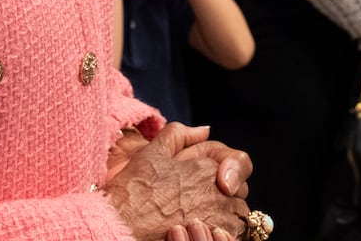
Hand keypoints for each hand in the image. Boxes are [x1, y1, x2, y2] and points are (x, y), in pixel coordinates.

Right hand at [105, 122, 249, 240]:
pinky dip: (221, 235)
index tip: (217, 185)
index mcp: (207, 167)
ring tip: (206, 221)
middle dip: (228, 198)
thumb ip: (179, 134)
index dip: (227, 177)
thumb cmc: (133, 188)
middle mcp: (217, 191)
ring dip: (227, 218)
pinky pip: (229, 236)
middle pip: (240, 195)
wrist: (120, 222)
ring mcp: (216, 217)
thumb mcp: (152, 151)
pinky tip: (203, 233)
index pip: (237, 170)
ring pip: (238, 218)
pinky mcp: (209, 237)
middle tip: (206, 205)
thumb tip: (204, 130)